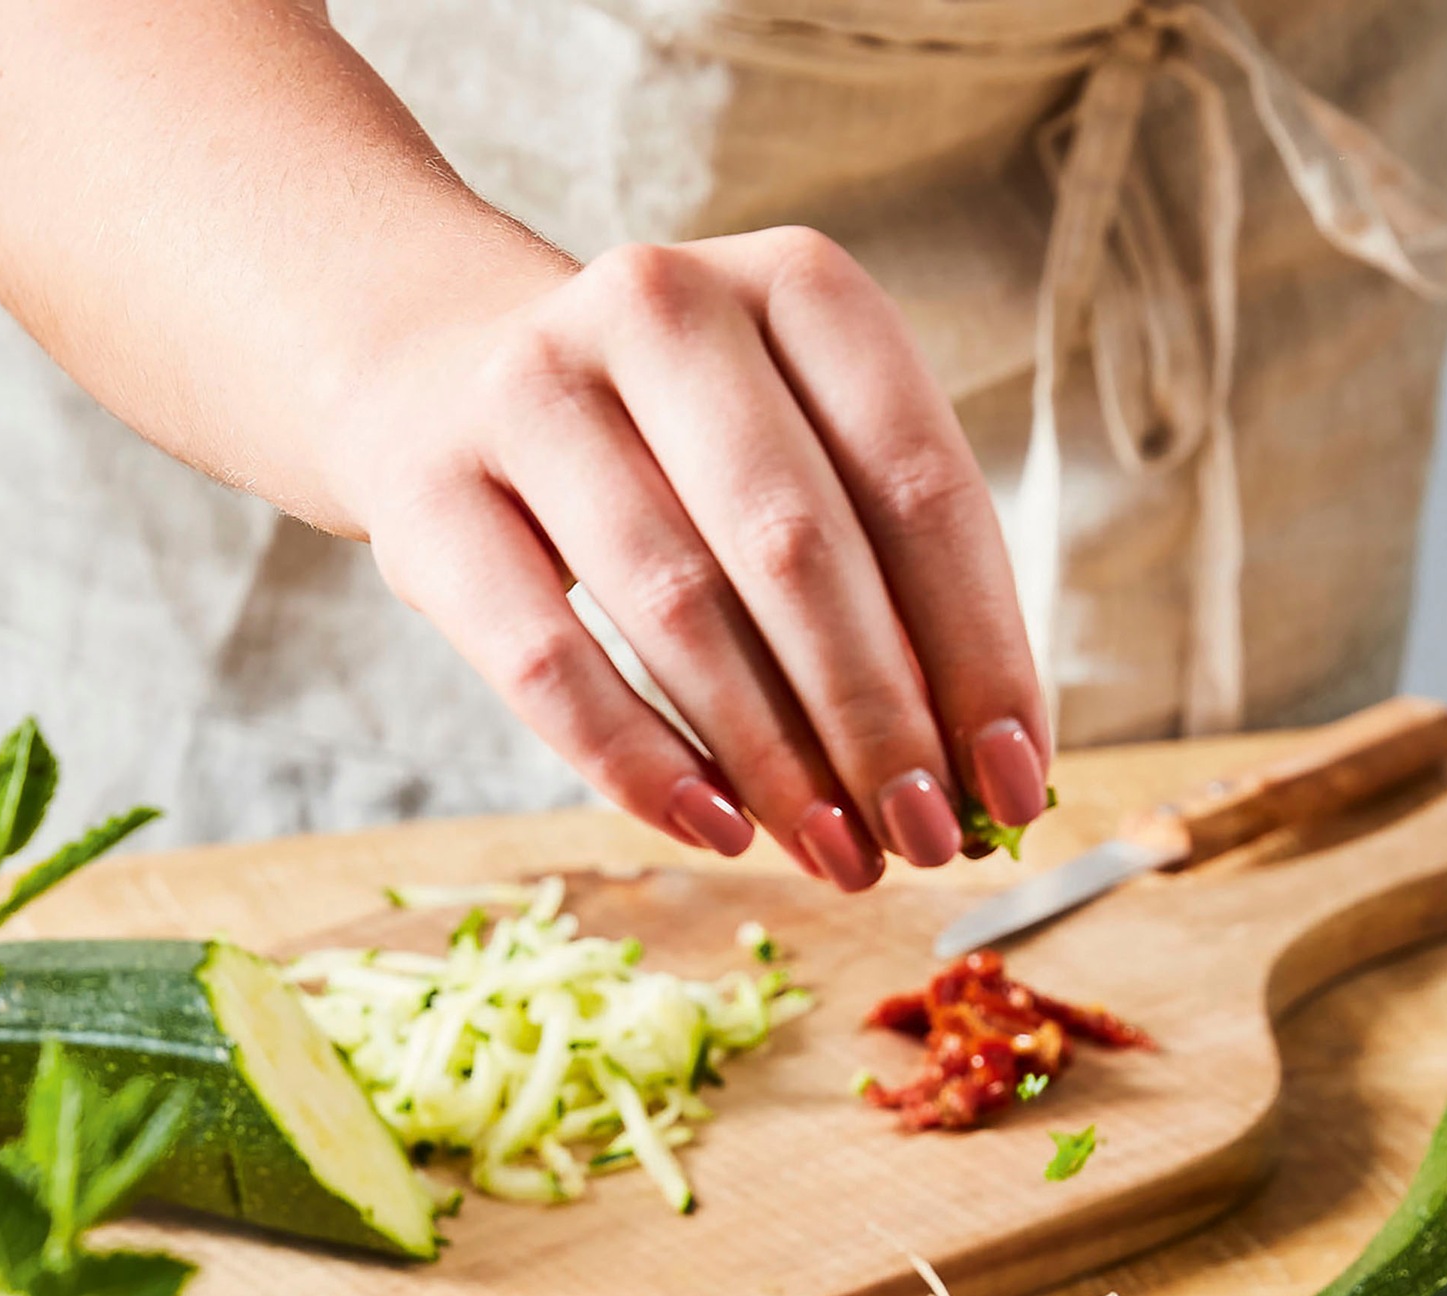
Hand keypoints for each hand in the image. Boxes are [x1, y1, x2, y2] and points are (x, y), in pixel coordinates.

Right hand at [330, 229, 1050, 887]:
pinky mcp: (429, 493)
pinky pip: (547, 659)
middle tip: (927, 841)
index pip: (920, 485)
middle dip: (879, 722)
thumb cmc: (672, 456)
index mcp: (798, 288)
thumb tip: (983, 777)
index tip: (1017, 783)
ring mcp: (531, 388)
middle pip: (799, 548)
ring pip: (678, 608)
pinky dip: (642, 764)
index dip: (980, 651)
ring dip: (774, 762)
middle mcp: (662, 308)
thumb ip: (888, 588)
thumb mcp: (797, 465)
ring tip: (838, 856)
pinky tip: (716, 830)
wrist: (439, 382)